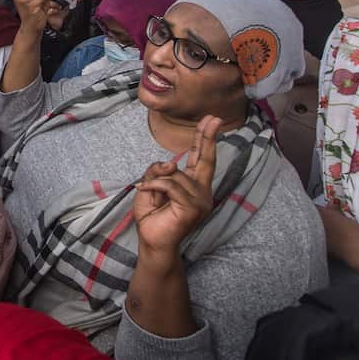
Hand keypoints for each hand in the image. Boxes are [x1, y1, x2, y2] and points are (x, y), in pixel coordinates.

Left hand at [133, 115, 219, 255]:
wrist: (152, 242)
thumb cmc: (152, 216)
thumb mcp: (150, 186)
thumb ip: (158, 171)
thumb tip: (171, 162)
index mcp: (194, 185)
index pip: (200, 158)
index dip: (205, 139)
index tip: (211, 120)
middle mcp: (202, 191)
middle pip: (205, 159)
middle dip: (207, 136)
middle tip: (213, 118)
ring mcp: (200, 200)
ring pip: (175, 174)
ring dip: (156, 181)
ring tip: (151, 196)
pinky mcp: (193, 208)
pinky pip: (169, 185)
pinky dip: (154, 186)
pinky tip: (145, 193)